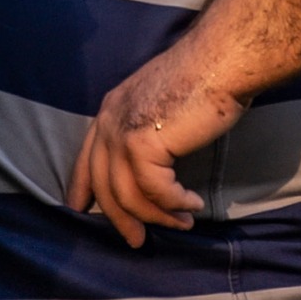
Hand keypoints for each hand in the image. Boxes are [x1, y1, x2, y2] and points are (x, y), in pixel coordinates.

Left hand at [66, 51, 240, 249]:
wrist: (220, 59)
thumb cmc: (203, 78)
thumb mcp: (161, 106)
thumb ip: (148, 132)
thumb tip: (152, 168)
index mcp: (111, 108)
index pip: (87, 157)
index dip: (82, 187)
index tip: (80, 211)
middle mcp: (109, 120)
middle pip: (102, 184)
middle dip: (119, 218)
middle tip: (139, 240)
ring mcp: (122, 132)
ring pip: (128, 195)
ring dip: (158, 215)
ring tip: (182, 221)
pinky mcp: (143, 144)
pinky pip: (155, 192)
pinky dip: (175, 204)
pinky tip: (193, 204)